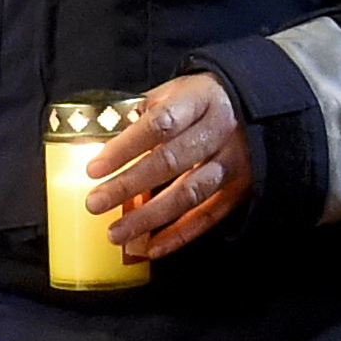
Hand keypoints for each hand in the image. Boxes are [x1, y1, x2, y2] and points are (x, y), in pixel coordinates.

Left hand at [77, 71, 256, 259]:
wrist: (246, 106)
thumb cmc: (197, 101)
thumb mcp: (170, 93)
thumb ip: (137, 114)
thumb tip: (95, 140)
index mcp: (198, 100)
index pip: (159, 123)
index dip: (125, 147)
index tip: (94, 168)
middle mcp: (219, 130)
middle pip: (171, 161)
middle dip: (128, 186)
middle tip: (95, 203)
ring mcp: (232, 161)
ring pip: (189, 194)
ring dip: (149, 217)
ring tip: (116, 233)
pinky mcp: (240, 188)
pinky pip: (207, 216)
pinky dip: (178, 236)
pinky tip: (150, 247)